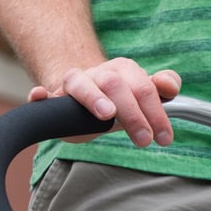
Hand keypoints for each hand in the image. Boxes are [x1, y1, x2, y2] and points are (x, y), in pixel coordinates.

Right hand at [28, 57, 180, 146]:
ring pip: (81, 83)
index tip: (164, 138)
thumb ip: (163, 89)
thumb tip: (171, 86)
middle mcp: (99, 74)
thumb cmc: (121, 100)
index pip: (143, 86)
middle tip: (144, 140)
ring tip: (106, 114)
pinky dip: (40, 95)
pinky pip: (43, 93)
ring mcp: (75, 83)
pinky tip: (40, 97)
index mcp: (124, 71)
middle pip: (116, 85)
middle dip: (132, 114)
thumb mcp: (145, 97)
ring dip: (94, 97)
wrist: (87, 97)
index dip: (156, 111)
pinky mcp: (52, 97)